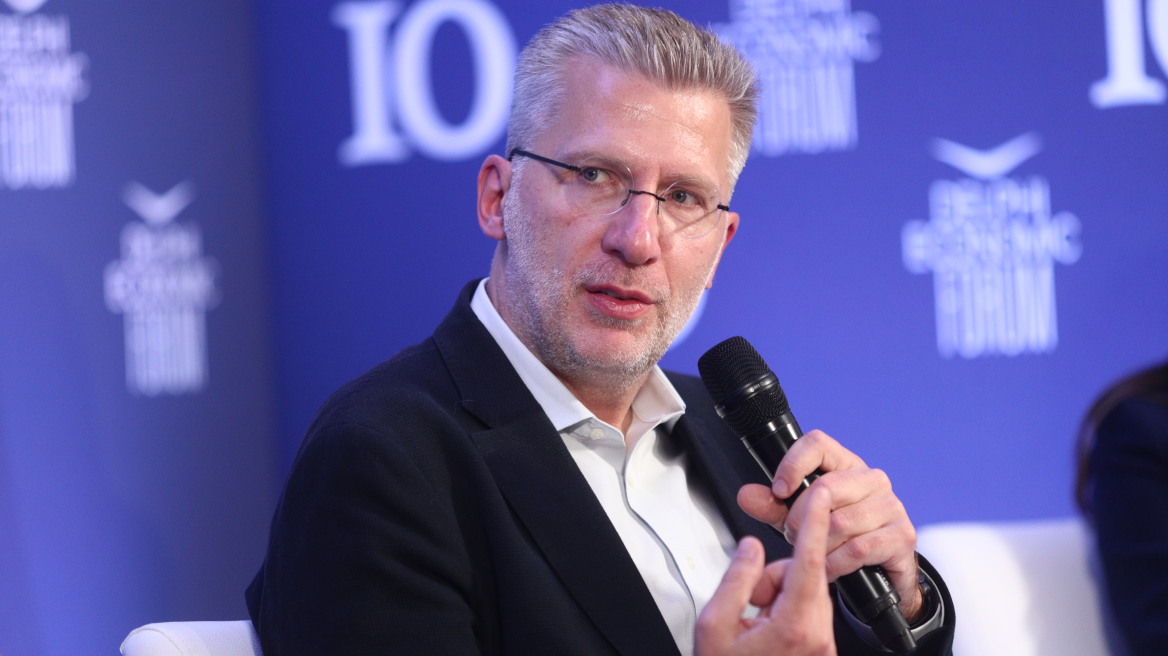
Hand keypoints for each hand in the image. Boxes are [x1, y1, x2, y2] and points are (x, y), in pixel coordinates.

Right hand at [695, 486, 836, 655]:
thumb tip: (751, 549)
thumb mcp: (715, 626)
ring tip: (751, 625)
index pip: (809, 559)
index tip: (821, 493)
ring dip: (776, 598)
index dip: (814, 521)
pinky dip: (783, 614)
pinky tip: (762, 635)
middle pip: (802, 576)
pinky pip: (805, 613)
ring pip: (803, 594)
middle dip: (772, 579)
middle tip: (747, 604)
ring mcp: (821, 645)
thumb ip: (736, 579)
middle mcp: (818, 635)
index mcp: (795, 625)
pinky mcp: (819, 650)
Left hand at [736, 429, 922, 620]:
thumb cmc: (837, 536)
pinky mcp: (901, 535)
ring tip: (813, 553)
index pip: (817, 444)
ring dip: (817, 544)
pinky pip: (857, 549)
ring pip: (840, 522)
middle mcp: (872, 479)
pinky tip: (829, 568)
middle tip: (792, 534)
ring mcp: (891, 505)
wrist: (877, 571)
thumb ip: (772, 506)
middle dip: (799, 518)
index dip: (793, 464)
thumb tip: (746, 495)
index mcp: (845, 464)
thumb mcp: (797, 519)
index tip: (779, 490)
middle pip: (825, 487)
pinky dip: (835, 564)